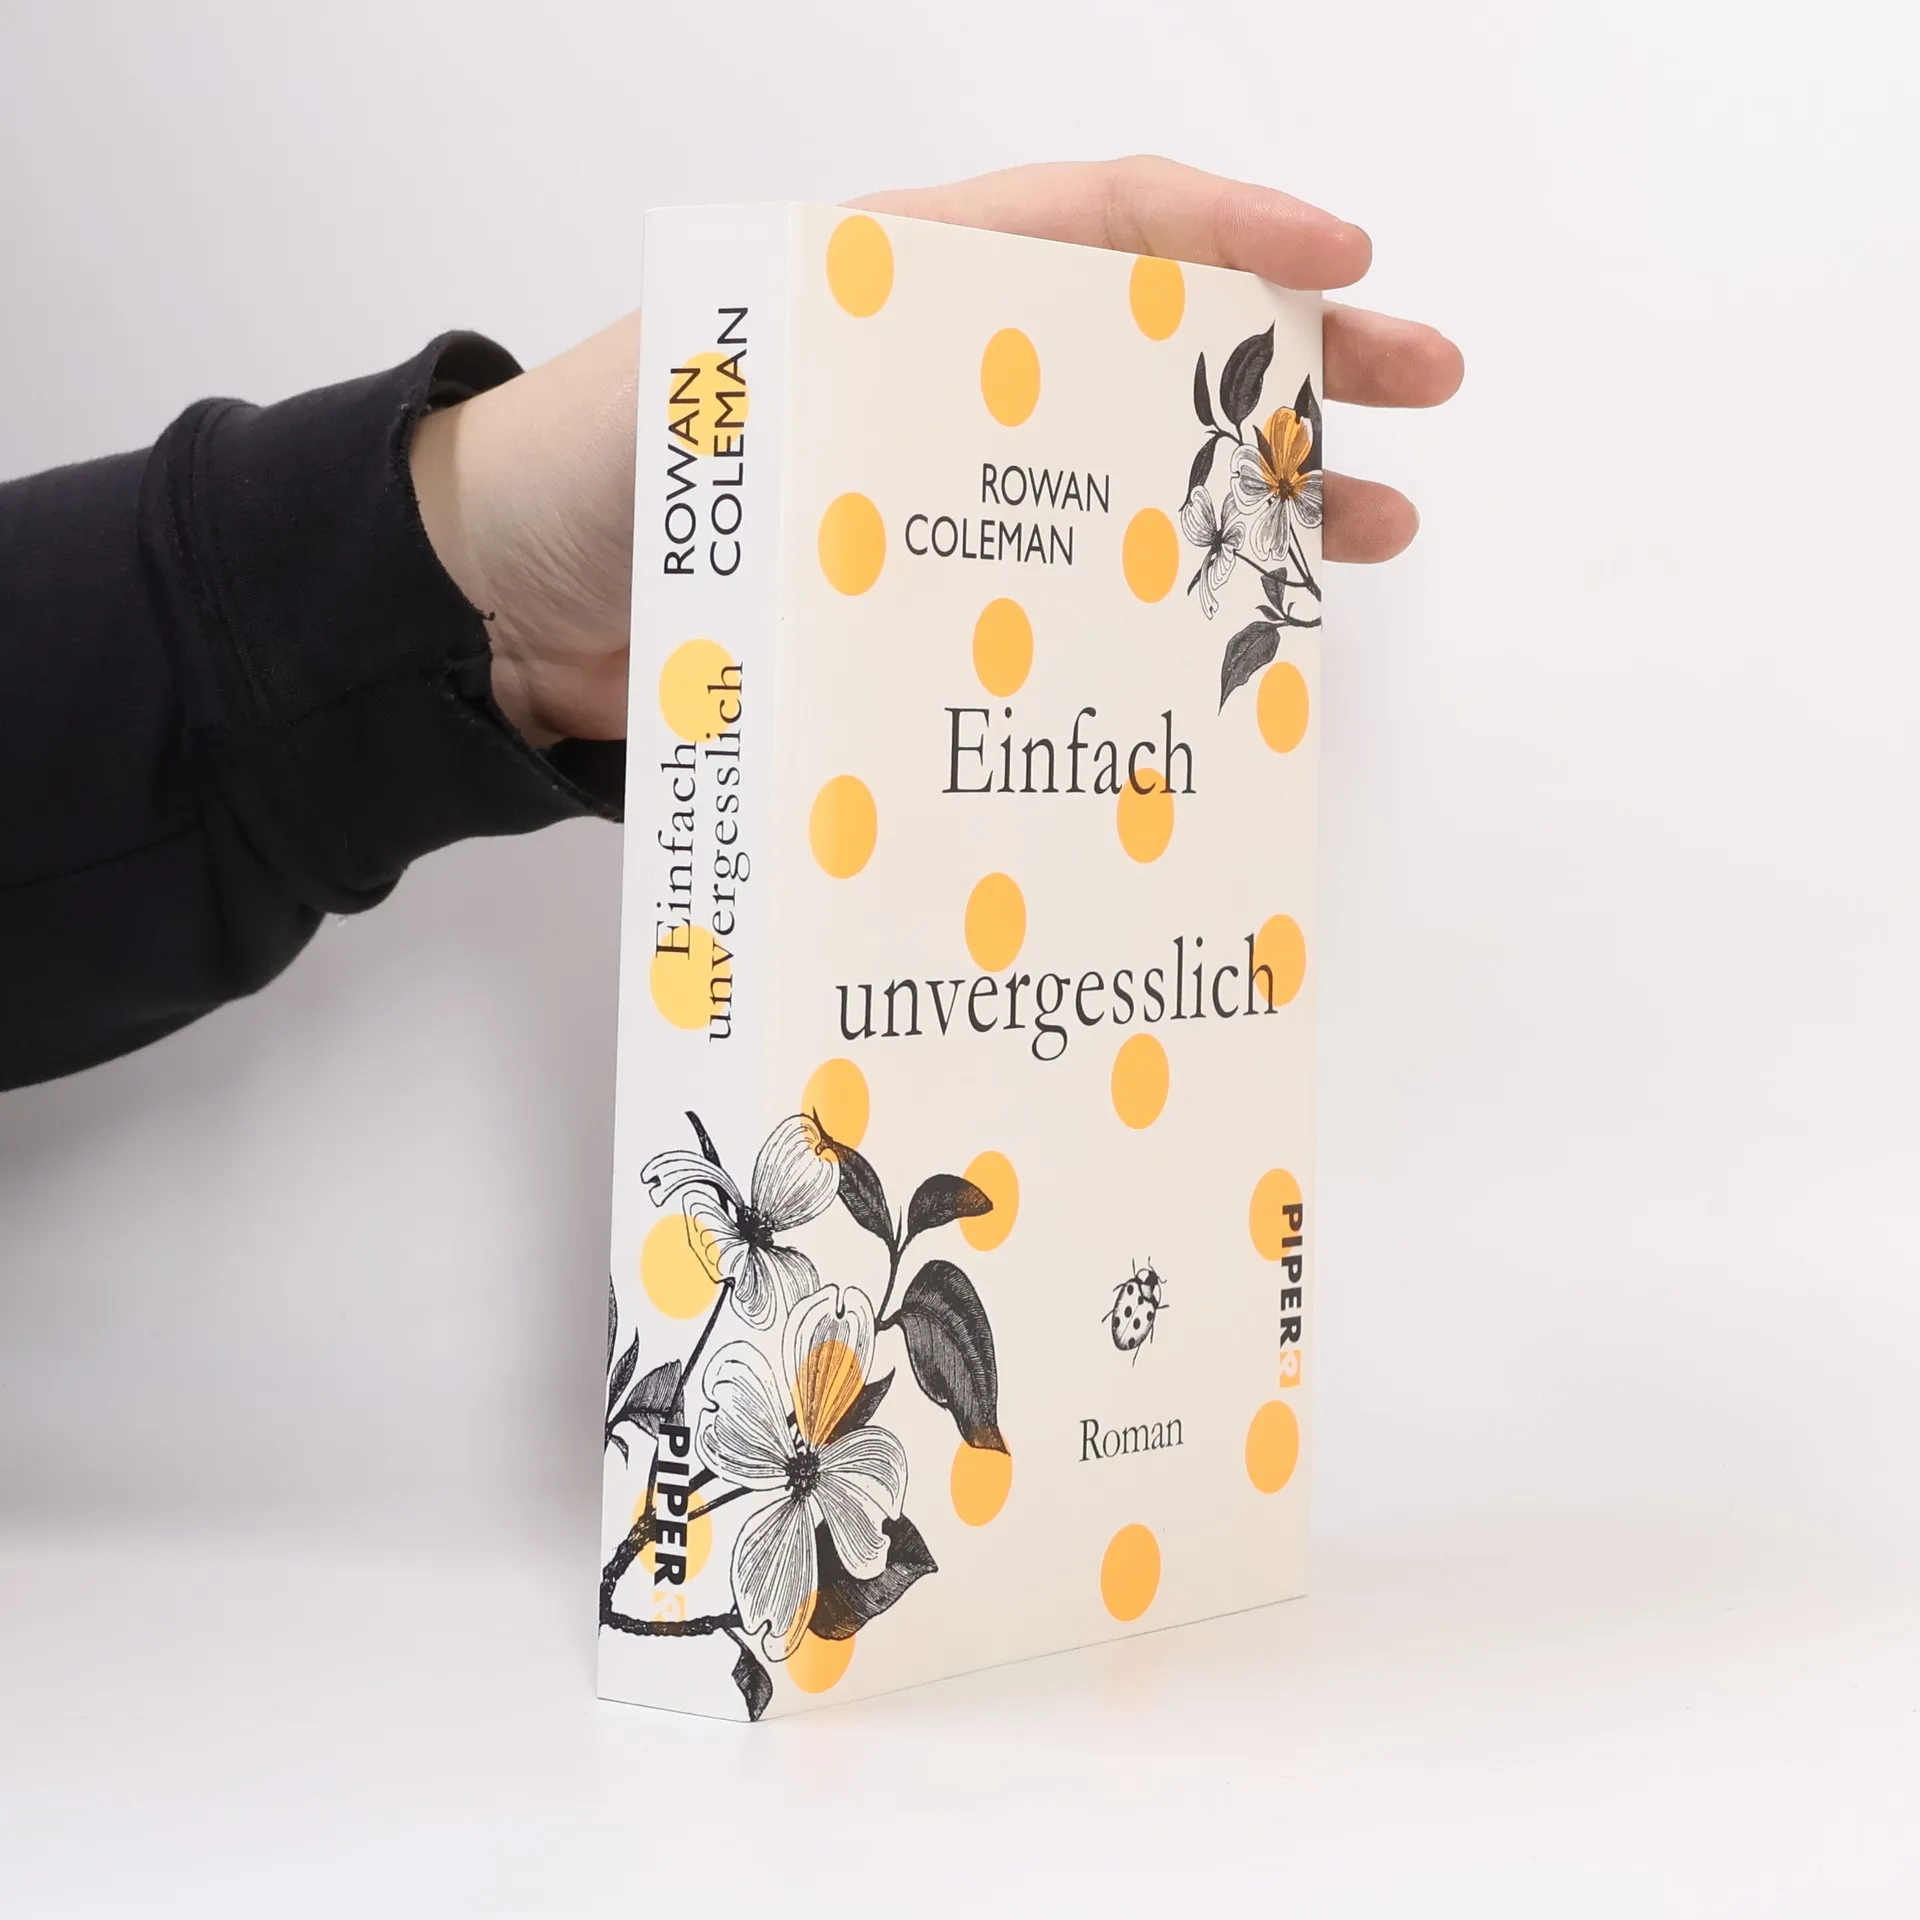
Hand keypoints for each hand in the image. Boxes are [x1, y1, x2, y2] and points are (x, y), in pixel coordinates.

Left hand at [411, 156, 1463, 745]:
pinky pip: (1074, 575)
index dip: (1233, 225)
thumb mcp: (704, 385)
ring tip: (1376, 521)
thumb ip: (834, 369)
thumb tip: (964, 411)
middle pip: (1157, 339)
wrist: (505, 604)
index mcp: (907, 280)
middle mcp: (951, 371)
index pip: (1099, 220)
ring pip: (1137, 465)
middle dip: (1301, 353)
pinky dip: (1161, 590)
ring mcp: (953, 482)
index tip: (1345, 256)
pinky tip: (1238, 621)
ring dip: (1259, 485)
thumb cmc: (581, 468)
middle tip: (1424, 378)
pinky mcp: (937, 584)